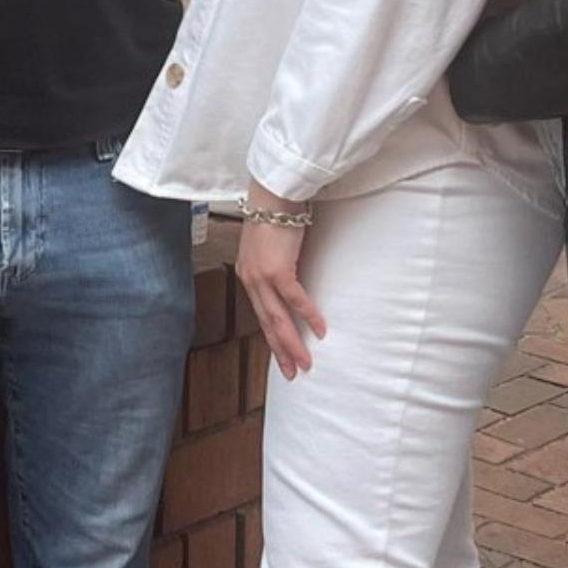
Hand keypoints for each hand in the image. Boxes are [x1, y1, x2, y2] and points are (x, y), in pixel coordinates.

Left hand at [235, 181, 325, 379]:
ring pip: (278, 319)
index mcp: (248, 275)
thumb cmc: (274, 214)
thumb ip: (277, 265)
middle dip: (280, 350)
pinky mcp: (277, 270)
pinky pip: (295, 300)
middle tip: (292, 372)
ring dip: (292, 343)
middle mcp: (251, 280)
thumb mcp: (270, 246)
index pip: (261, 313)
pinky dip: (308, 316)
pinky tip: (319, 330)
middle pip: (267, 323)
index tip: (281, 354)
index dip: (271, 336)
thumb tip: (293, 280)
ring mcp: (262, 277)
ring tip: (304, 362)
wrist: (272, 195)